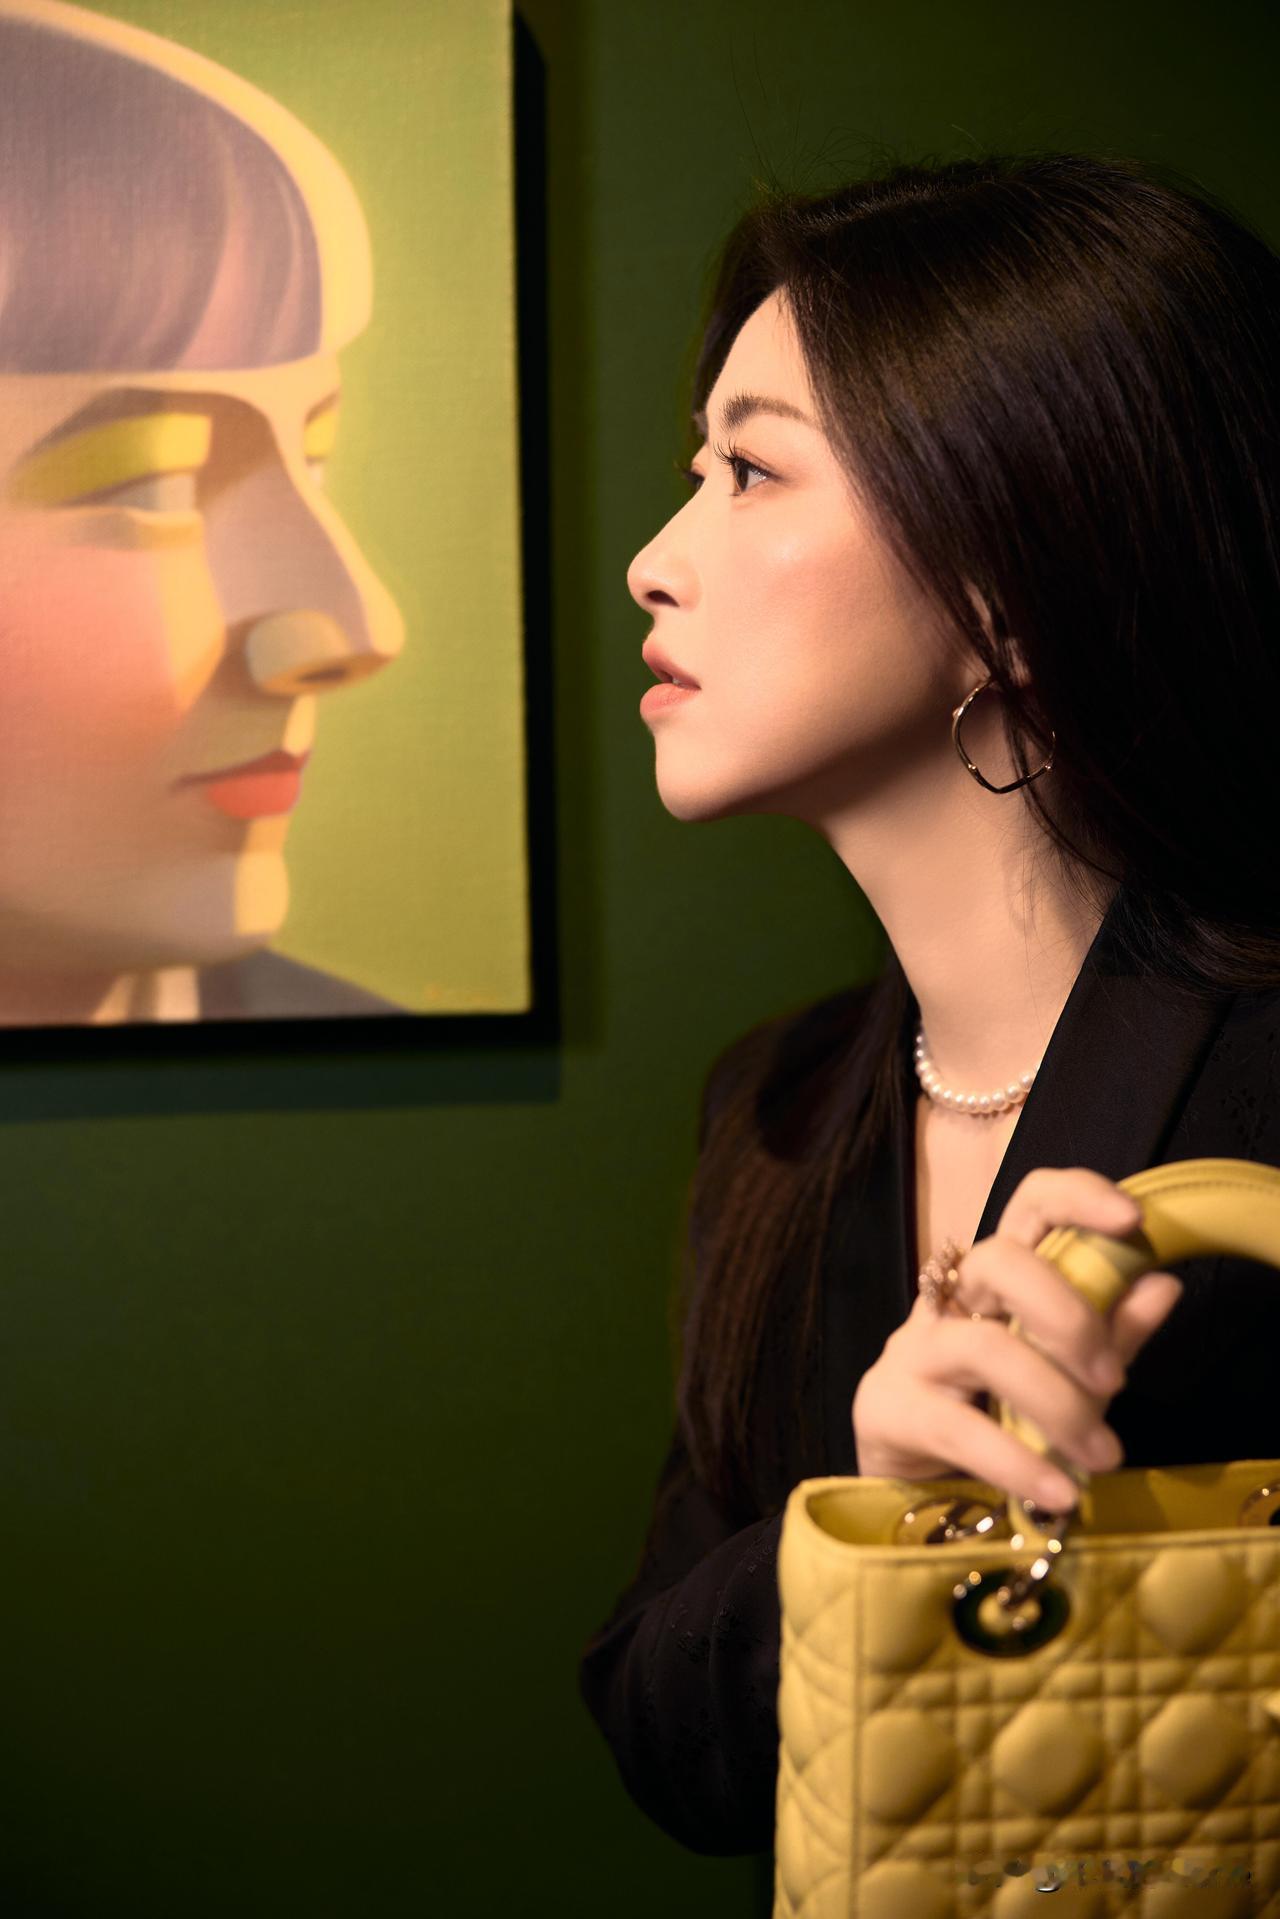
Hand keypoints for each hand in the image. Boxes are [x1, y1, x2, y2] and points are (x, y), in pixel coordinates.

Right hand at [851, 1166, 1184, 1510]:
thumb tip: (1163, 1285)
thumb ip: (1110, 1333)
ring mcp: (914, 1352)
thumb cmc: (996, 1413)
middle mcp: (952, 1301)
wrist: (910, 1479)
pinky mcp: (889, 1409)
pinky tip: (1058, 1492)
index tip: (1133, 1221)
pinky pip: (959, 1429)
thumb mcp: (1065, 1373)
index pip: (1028, 1205)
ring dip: (1057, 1404)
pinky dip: (1018, 1463)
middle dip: (1067, 1316)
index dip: (1077, 1197)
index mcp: (999, 1279)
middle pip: (999, 1263)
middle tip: (1113, 1379)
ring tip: (1102, 1455)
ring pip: (985, 1348)